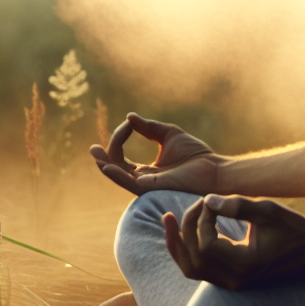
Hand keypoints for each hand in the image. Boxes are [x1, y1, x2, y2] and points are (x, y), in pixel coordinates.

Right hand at [90, 113, 223, 195]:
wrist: (212, 168)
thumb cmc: (195, 154)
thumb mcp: (169, 134)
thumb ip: (149, 128)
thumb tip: (129, 117)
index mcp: (147, 170)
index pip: (122, 156)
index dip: (120, 137)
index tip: (128, 123)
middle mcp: (143, 179)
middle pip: (116, 168)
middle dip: (105, 157)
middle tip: (92, 148)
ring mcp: (146, 185)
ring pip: (119, 177)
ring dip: (105, 165)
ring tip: (95, 154)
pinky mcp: (152, 188)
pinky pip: (129, 183)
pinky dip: (116, 174)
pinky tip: (107, 165)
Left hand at [163, 194, 304, 289]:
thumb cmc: (295, 231)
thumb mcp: (269, 211)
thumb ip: (238, 205)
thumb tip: (208, 201)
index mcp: (244, 265)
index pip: (206, 245)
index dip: (203, 220)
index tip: (213, 201)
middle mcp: (235, 281)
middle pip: (193, 259)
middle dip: (184, 229)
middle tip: (193, 205)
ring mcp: (233, 284)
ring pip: (191, 270)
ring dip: (177, 245)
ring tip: (168, 221)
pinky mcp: (232, 281)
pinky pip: (200, 271)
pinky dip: (189, 252)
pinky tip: (186, 232)